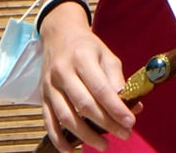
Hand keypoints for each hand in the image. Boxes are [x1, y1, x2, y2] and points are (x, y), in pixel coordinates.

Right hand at [39, 4, 138, 149]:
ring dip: (86, 135)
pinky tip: (71, 150)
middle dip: (106, 123)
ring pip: (66, 116)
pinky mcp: (42, 96)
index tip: (130, 122)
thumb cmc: (87, 47)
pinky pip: (48, 121)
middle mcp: (63, 71)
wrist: (59, 35)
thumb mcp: (106, 56)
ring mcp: (50, 85)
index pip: (100, 88)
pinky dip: (58, 139)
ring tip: (104, 145)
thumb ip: (118, 81)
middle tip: (124, 134)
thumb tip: (133, 106)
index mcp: (82, 58)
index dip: (116, 108)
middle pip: (84, 104)